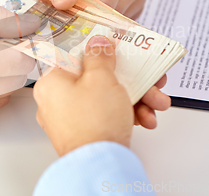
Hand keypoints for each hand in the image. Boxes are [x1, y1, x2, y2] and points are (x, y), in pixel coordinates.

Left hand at [33, 35, 169, 155]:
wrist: (102, 166)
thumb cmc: (94, 122)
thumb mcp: (101, 78)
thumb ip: (100, 55)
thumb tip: (98, 42)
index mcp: (51, 82)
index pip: (76, 57)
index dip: (101, 52)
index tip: (119, 49)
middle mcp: (57, 101)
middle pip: (98, 79)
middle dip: (132, 79)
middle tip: (151, 79)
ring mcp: (71, 119)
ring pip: (107, 98)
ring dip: (137, 98)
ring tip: (157, 103)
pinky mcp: (86, 134)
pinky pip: (108, 116)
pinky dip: (128, 114)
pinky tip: (146, 119)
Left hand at [34, 0, 146, 18]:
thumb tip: (63, 4)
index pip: (104, 6)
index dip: (82, 12)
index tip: (64, 7)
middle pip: (110, 15)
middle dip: (87, 13)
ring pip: (114, 21)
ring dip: (93, 14)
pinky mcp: (134, 2)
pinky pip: (117, 20)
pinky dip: (101, 16)